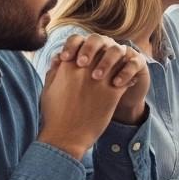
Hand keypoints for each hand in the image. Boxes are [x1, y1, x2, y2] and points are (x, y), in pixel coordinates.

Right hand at [38, 34, 140, 160]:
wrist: (65, 137)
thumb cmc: (54, 114)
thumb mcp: (48, 89)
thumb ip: (54, 71)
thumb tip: (59, 58)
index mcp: (67, 67)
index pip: (80, 43)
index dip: (88, 46)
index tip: (92, 53)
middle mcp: (84, 70)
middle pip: (101, 49)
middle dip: (106, 51)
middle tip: (110, 56)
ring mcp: (99, 81)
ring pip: (116, 61)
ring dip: (120, 62)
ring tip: (122, 66)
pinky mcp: (112, 94)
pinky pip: (126, 78)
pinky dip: (129, 77)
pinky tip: (130, 81)